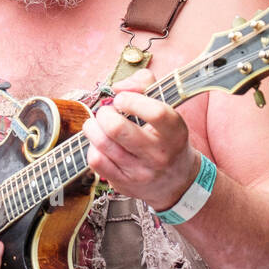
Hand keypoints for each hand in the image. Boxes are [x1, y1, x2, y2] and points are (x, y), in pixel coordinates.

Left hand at [82, 69, 201, 211]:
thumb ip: (143, 84)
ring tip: (97, 124)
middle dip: (104, 114)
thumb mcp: (166, 107)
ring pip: (102, 144)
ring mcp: (140, 172)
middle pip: (118, 129)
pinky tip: (99, 143)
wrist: (176, 181)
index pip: (155, 113)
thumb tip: (116, 87)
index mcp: (174, 132)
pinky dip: (92, 147)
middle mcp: (159, 154)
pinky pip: (97, 161)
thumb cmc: (166, 136)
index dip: (131, 100)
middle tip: (107, 112)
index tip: (121, 99)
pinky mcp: (124, 183)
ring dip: (92, 127)